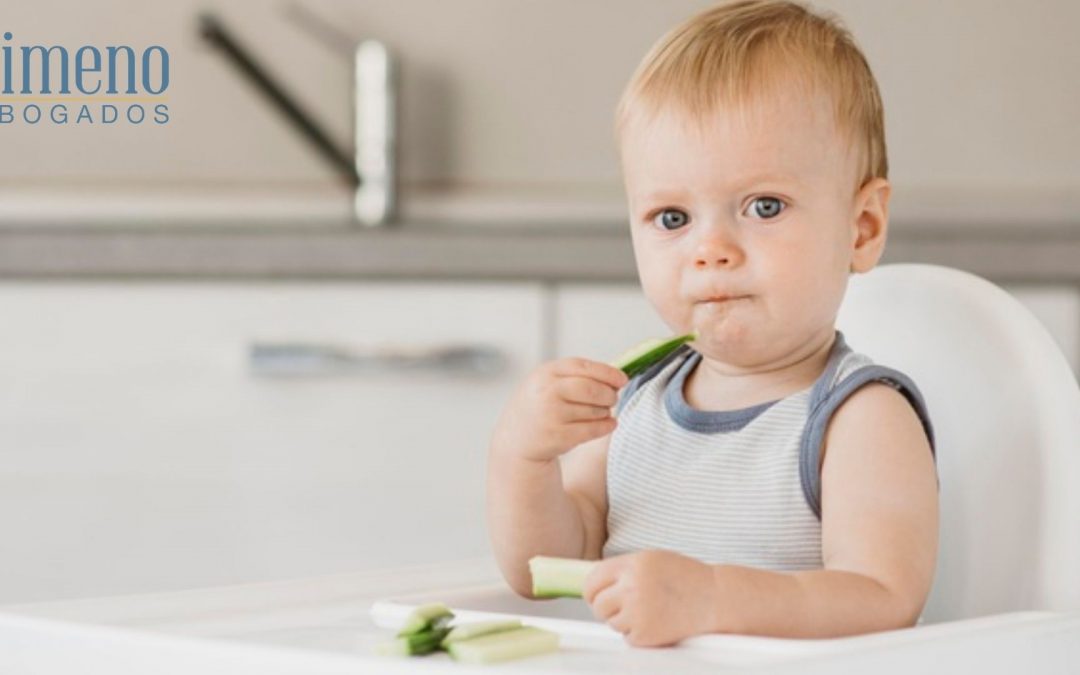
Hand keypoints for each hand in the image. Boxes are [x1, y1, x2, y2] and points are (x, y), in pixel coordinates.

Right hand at [491, 357, 627, 462]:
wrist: (516, 439)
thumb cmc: (540, 406)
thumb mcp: (548, 383)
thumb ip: (576, 376)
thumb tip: (616, 378)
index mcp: (545, 373)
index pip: (582, 366)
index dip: (607, 372)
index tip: (622, 379)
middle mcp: (546, 392)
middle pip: (591, 389)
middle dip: (609, 394)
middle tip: (612, 398)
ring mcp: (551, 415)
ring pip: (594, 410)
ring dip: (605, 411)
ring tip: (601, 412)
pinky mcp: (558, 437)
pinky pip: (593, 429)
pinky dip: (606, 426)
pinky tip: (608, 424)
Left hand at [583, 550, 718, 646]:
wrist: (714, 598)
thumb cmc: (686, 578)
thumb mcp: (652, 560)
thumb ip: (624, 569)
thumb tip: (596, 583)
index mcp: (632, 565)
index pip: (592, 580)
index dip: (591, 590)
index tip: (595, 595)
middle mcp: (632, 587)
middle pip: (598, 604)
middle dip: (606, 608)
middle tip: (622, 607)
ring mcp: (638, 612)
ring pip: (611, 622)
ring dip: (623, 621)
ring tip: (648, 611)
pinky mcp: (646, 634)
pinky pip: (628, 637)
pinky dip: (638, 634)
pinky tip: (656, 622)